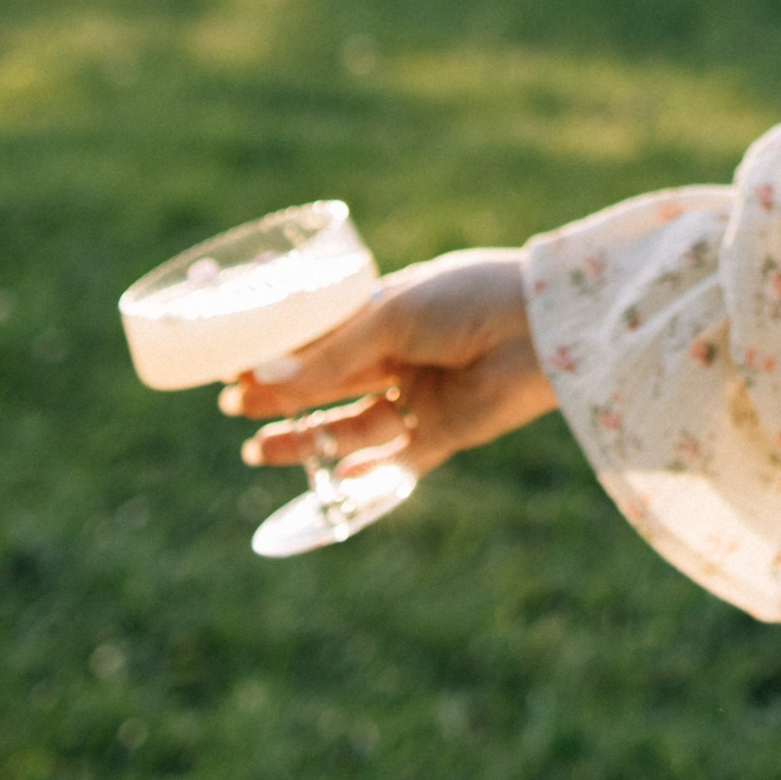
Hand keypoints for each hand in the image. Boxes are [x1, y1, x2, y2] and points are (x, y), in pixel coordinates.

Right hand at [218, 245, 555, 479]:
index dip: (282, 357)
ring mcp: (424, 395)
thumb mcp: (391, 318)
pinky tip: (332, 479)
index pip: (324, 338)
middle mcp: (404, 354)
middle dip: (284, 399)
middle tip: (235, 410)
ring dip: (309, 438)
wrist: (545, 326)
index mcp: (391, 310)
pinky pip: (398, 463)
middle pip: (332, 384)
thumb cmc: (469, 300)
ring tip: (257, 449)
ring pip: (353, 426)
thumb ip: (331, 357)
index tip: (235, 369)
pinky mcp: (448, 433)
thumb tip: (262, 380)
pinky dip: (366, 475)